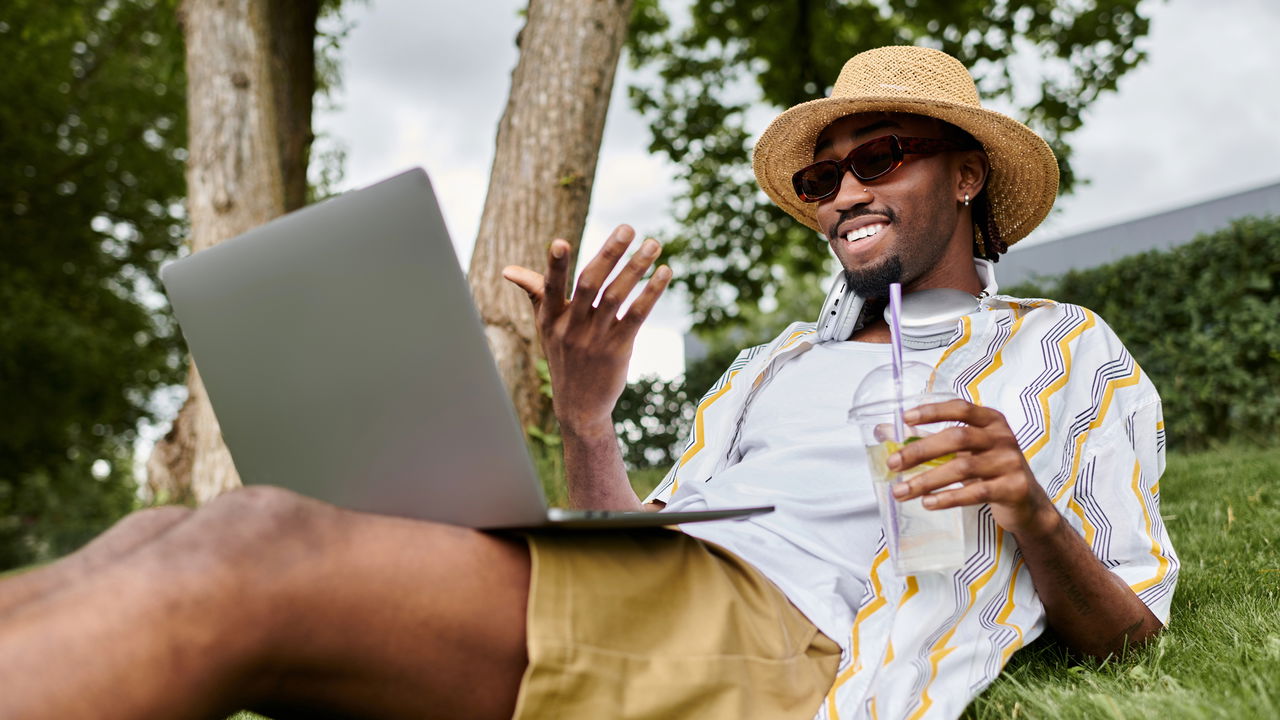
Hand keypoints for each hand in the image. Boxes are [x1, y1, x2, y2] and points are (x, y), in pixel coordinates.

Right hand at [501, 225, 670, 433]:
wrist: (579, 405)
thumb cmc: (562, 356)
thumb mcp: (544, 327)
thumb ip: (534, 293)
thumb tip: (508, 270)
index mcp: (550, 318)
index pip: (551, 287)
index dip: (555, 266)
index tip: (560, 242)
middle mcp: (571, 327)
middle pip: (590, 284)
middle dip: (609, 254)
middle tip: (628, 228)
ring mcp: (595, 339)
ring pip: (616, 297)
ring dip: (636, 268)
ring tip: (654, 243)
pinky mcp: (618, 349)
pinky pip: (636, 316)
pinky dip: (651, 293)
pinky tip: (664, 273)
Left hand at [886, 399, 1059, 538]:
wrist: (1028, 504)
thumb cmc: (989, 470)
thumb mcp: (965, 451)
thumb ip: (929, 440)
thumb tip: (883, 432)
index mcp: (991, 421)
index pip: (960, 408)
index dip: (932, 411)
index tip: (905, 418)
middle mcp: (1002, 437)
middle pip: (956, 438)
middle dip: (920, 451)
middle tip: (893, 463)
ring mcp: (1010, 462)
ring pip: (962, 468)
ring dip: (927, 480)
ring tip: (902, 491)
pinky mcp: (1013, 488)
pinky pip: (976, 492)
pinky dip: (948, 498)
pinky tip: (928, 503)